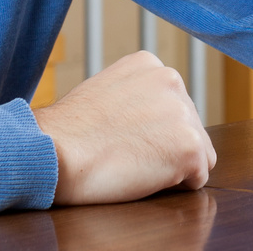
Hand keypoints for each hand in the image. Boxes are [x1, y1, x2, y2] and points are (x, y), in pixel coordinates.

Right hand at [34, 50, 214, 205]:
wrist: (53, 151)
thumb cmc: (68, 132)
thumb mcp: (106, 92)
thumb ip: (136, 97)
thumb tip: (153, 119)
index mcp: (151, 65)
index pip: (174, 105)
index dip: (154, 130)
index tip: (127, 138)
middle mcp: (172, 80)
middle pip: (190, 127)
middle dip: (166, 146)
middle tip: (128, 155)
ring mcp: (183, 113)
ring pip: (199, 153)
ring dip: (173, 165)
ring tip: (135, 165)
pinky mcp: (189, 146)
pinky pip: (198, 178)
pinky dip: (176, 186)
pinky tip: (143, 177)